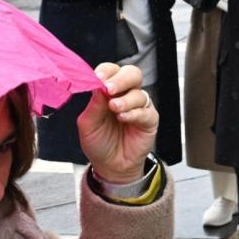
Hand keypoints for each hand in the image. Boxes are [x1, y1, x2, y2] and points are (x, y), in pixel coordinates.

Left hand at [77, 63, 157, 183]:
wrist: (110, 166)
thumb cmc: (99, 143)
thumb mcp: (88, 124)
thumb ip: (94, 104)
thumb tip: (97, 85)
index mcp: (109, 91)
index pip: (111, 71)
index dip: (106, 71)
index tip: (98, 77)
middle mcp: (125, 95)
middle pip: (131, 74)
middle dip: (121, 79)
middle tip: (110, 88)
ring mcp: (139, 107)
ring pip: (139, 93)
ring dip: (126, 99)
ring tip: (114, 108)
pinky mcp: (150, 120)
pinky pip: (146, 111)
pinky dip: (134, 113)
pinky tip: (124, 118)